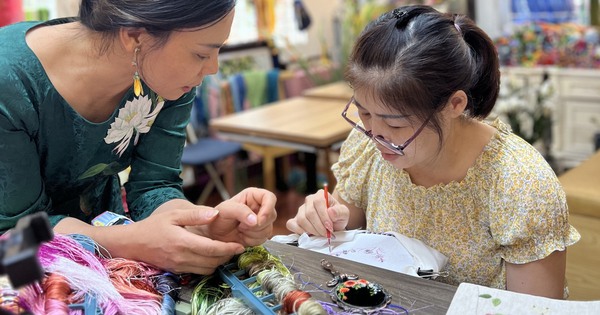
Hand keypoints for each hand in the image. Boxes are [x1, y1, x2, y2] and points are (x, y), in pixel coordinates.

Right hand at [126, 208, 245, 274]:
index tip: (239, 246)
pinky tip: (210, 256)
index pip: (211, 249)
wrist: (132, 243)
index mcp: (182, 242)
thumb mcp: (173, 214)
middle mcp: (182, 257)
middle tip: (235, 247)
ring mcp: (179, 266)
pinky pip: (198, 271)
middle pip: (212, 261)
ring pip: (207, 269)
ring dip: (218, 262)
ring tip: (225, 251)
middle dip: (227, 256)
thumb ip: (195, 214)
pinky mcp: (177, 270)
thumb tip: (215, 213)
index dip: (228, 249)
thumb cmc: (153, 226)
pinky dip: (208, 266)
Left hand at [189, 187, 276, 246]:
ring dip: (253, 233)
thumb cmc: (217, 218)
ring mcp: (261, 221)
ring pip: (268, 229)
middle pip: (271, 215)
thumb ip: (241, 211)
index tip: (259, 220)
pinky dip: (252, 240)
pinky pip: (264, 239)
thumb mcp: (226, 209)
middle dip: (257, 225)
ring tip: (240, 230)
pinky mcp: (259, 234)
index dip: (268, 209)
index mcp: (253, 196)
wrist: (213, 235)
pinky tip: (242, 237)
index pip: (270, 198)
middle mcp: (259, 207)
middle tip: (241, 226)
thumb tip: (256, 220)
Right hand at [286, 189, 348, 235]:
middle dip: (319, 226)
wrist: (332, 225)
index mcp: (320, 195)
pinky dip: (299, 231)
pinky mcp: (295, 219)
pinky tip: (309, 234)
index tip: (330, 227)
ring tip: (320, 234)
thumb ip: (340, 212)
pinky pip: (291, 224)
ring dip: (312, 230)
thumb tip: (331, 212)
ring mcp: (300, 210)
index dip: (324, 216)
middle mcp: (309, 200)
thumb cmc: (338, 217)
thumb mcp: (344, 214)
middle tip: (326, 234)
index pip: (318, 202)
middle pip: (309, 212)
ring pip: (301, 219)